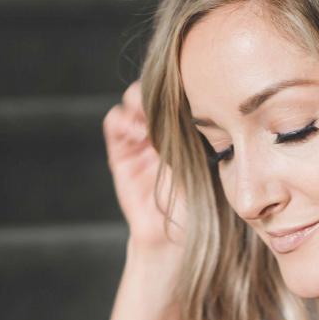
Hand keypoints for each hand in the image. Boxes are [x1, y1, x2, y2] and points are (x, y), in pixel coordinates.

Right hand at [103, 79, 186, 253]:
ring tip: (147, 115)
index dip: (176, 85)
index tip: (184, 89)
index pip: (176, 92)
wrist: (171, 234)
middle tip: (163, 97)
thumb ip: (198, 134)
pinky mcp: (120, 152)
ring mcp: (138, 139)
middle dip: (154, 89)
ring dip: (136, 101)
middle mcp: (159, 129)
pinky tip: (134, 130)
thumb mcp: (203, 162)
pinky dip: (120, 119)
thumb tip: (203, 103)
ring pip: (131, 102)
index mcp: (182, 127)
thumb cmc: (195, 202)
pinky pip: (114, 124)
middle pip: (151, 91)